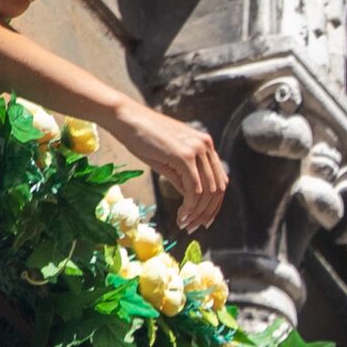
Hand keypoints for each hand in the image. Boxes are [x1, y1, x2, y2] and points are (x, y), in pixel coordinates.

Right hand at [114, 104, 229, 231]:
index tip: (204, 220)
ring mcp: (197, 149)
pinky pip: (194, 189)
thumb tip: (192, 200)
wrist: (127, 119)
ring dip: (197, 213)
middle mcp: (206, 146)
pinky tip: (180, 216)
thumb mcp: (169, 161)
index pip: (219, 180)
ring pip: (207, 191)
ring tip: (185, 224)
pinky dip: (189, 207)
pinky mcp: (185, 156)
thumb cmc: (143, 139)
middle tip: (194, 227)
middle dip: (207, 212)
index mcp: (205, 145)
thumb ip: (184, 178)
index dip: (214, 204)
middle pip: (217, 188)